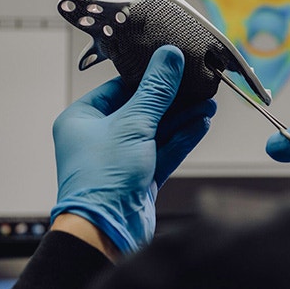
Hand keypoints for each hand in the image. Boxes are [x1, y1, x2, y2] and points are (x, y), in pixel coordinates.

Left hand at [51, 45, 216, 253]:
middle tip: (197, 85)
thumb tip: (169, 56)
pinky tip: (200, 124)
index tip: (171, 65)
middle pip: (141, 109)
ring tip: (207, 104)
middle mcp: (98, 138)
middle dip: (172, 100)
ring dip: (182, 118)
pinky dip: (182, 138)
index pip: (118, 88)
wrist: (105, 231)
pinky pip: (163, 151)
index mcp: (82, 119)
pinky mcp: (139, 177)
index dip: (146, 77)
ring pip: (156, 131)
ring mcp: (121, 159)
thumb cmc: (103, 179)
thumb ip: (156, 90)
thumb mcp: (133, 123)